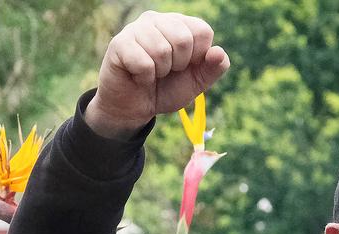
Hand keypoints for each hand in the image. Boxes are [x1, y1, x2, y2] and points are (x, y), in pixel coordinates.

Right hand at [85, 11, 229, 139]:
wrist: (133, 109)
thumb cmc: (164, 90)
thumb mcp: (195, 83)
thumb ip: (213, 69)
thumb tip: (218, 52)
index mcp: (179, 24)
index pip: (202, 31)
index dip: (196, 57)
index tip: (183, 66)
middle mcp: (158, 20)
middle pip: (183, 39)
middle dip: (177, 65)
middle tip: (164, 71)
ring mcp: (137, 28)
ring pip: (162, 50)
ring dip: (159, 72)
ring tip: (150, 73)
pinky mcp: (120, 43)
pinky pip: (143, 62)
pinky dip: (144, 78)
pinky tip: (137, 76)